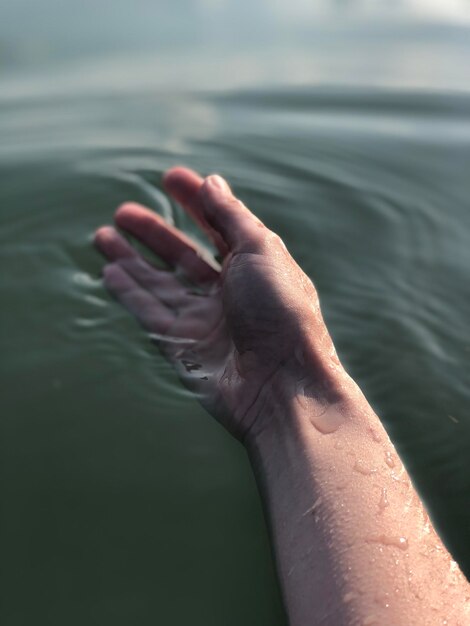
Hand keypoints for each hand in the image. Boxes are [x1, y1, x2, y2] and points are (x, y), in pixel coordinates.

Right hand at [94, 167, 340, 440]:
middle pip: (184, 255)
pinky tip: (110, 271)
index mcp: (255, 268)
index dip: (196, 200)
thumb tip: (211, 181)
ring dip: (131, 259)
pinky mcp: (183, 347)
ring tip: (103, 234)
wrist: (281, 385)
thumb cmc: (281, 311)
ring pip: (160, 283)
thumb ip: (231, 216)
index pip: (219, 226)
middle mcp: (229, 293)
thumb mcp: (261, 250)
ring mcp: (205, 321)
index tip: (170, 176)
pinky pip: (150, 313)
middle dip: (155, 232)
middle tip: (124, 210)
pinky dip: (129, 292)